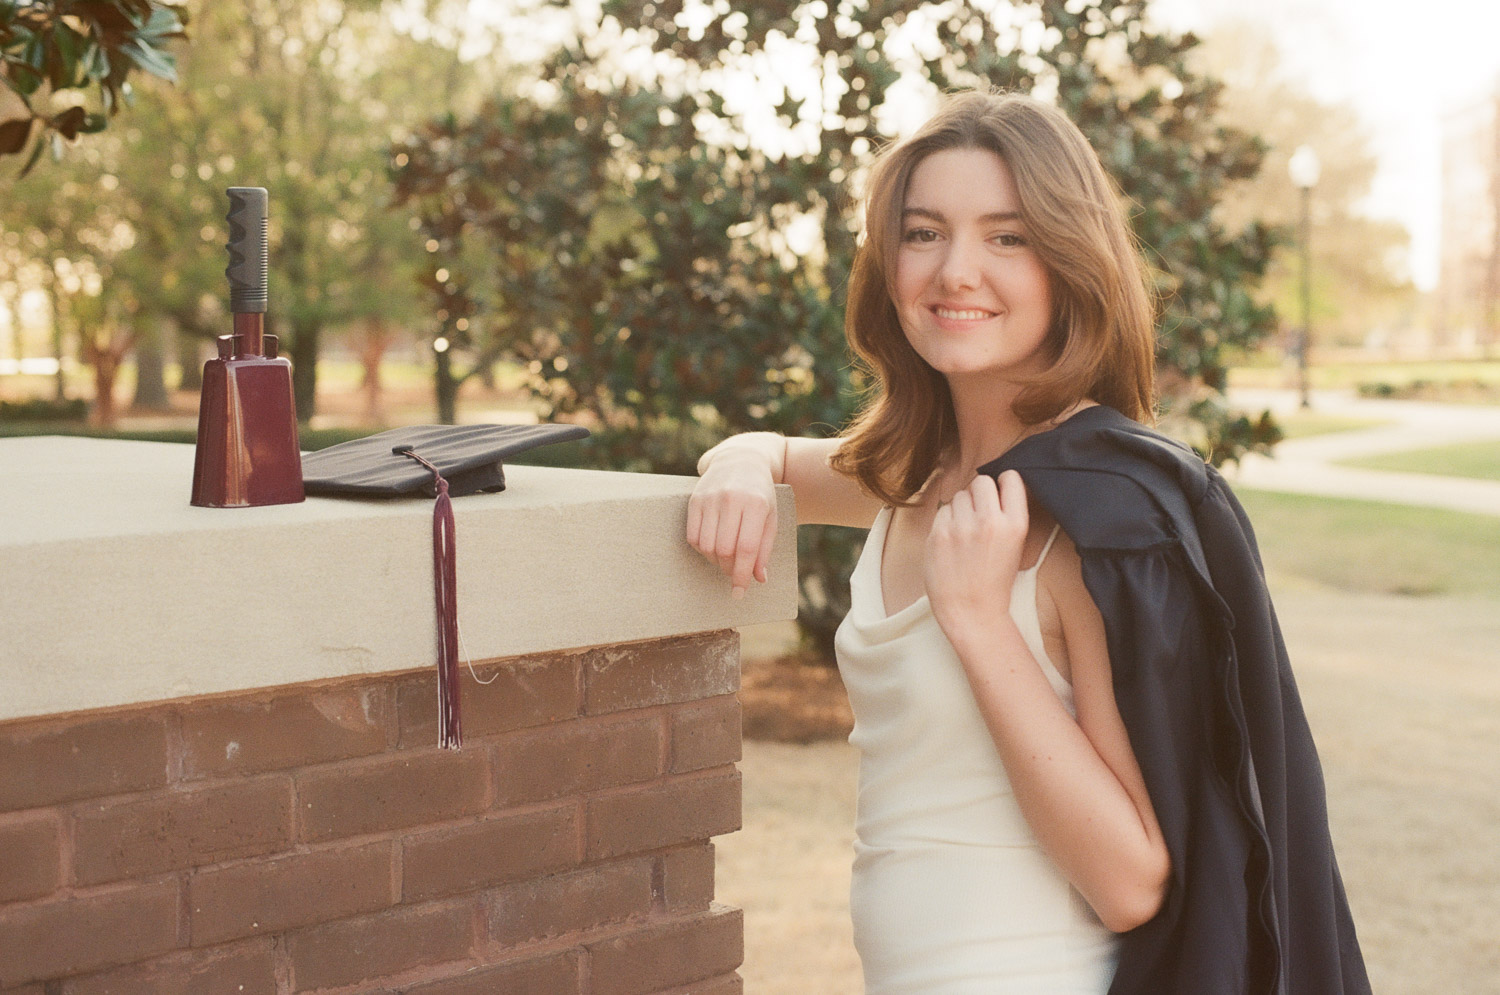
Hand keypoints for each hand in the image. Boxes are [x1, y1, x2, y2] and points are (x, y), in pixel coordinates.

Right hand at [686, 447, 778, 598]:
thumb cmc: (760, 495)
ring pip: (706, 545)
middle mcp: (732, 499)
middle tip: (733, 571)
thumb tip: (759, 579)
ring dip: (714, 560)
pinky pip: (693, 536)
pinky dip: (702, 549)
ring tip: (724, 557)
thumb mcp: (771, 518)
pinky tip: (712, 545)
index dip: (742, 575)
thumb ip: (764, 549)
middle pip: (724, 549)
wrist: (741, 461)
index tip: (739, 592)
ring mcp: (711, 498)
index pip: (746, 548)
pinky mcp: (695, 499)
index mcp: (757, 504)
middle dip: (728, 568)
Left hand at [924, 470, 1028, 635]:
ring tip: (965, 531)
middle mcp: (989, 521)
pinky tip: (951, 540)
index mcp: (1015, 524)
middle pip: (982, 481)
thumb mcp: (1015, 546)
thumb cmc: (994, 582)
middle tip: (978, 512)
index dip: (1003, 483)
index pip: (1010, 478)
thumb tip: (994, 487)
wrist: (972, 611)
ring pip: (959, 494)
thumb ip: (1006, 515)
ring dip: (962, 507)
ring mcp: (961, 526)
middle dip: (980, 493)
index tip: (999, 493)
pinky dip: (946, 521)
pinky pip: (942, 510)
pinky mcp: (938, 533)